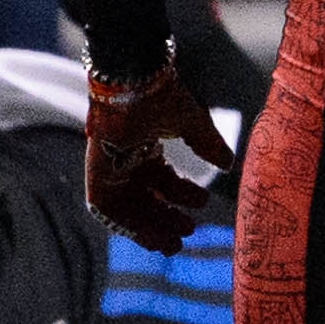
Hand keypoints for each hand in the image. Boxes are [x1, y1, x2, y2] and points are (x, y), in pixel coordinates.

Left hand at [85, 60, 231, 254]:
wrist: (134, 80)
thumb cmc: (161, 95)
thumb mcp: (192, 123)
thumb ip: (208, 144)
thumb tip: (228, 164)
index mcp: (146, 145)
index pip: (162, 179)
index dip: (181, 195)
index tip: (201, 204)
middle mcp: (127, 158)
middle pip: (145, 198)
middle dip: (166, 218)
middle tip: (188, 232)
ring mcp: (111, 166)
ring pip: (128, 208)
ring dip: (150, 227)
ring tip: (172, 242)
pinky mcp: (97, 174)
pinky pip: (106, 208)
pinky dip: (125, 224)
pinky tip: (149, 235)